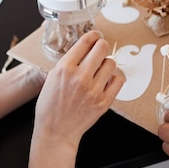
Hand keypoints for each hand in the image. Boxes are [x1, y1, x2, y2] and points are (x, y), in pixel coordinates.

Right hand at [33, 31, 123, 148]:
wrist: (55, 132)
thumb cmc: (50, 107)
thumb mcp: (51, 78)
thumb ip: (67, 63)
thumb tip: (83, 49)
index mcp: (65, 68)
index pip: (85, 41)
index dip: (93, 35)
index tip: (95, 36)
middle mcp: (80, 77)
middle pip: (102, 48)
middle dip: (101, 46)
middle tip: (100, 50)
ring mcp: (94, 90)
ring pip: (111, 63)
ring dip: (106, 64)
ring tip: (100, 71)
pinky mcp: (104, 102)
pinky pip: (118, 80)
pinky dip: (114, 79)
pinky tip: (106, 82)